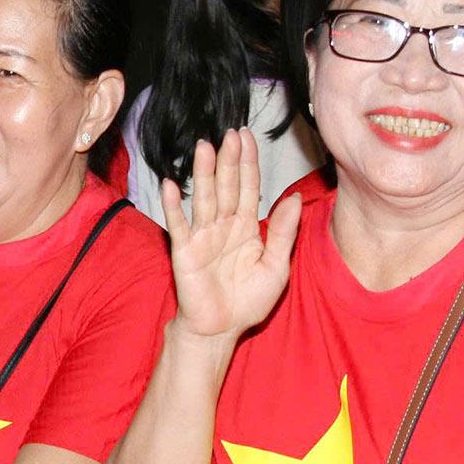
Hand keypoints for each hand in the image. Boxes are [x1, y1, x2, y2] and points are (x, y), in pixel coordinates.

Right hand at [162, 128, 299, 341]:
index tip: (248, 138)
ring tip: (204, 147)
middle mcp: (223, 226)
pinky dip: (174, 206)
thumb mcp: (276, 267)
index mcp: (246, 227)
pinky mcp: (184, 251)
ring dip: (203, 173)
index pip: (248, 187)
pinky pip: (179, 224)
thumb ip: (282, 233)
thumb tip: (293, 200)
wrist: (221, 329)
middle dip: (228, 160)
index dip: (249, 163)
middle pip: (226, 186)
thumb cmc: (248, 301)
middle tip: (230, 133)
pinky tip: (171, 185)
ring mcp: (202, 236)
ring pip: (204, 198)